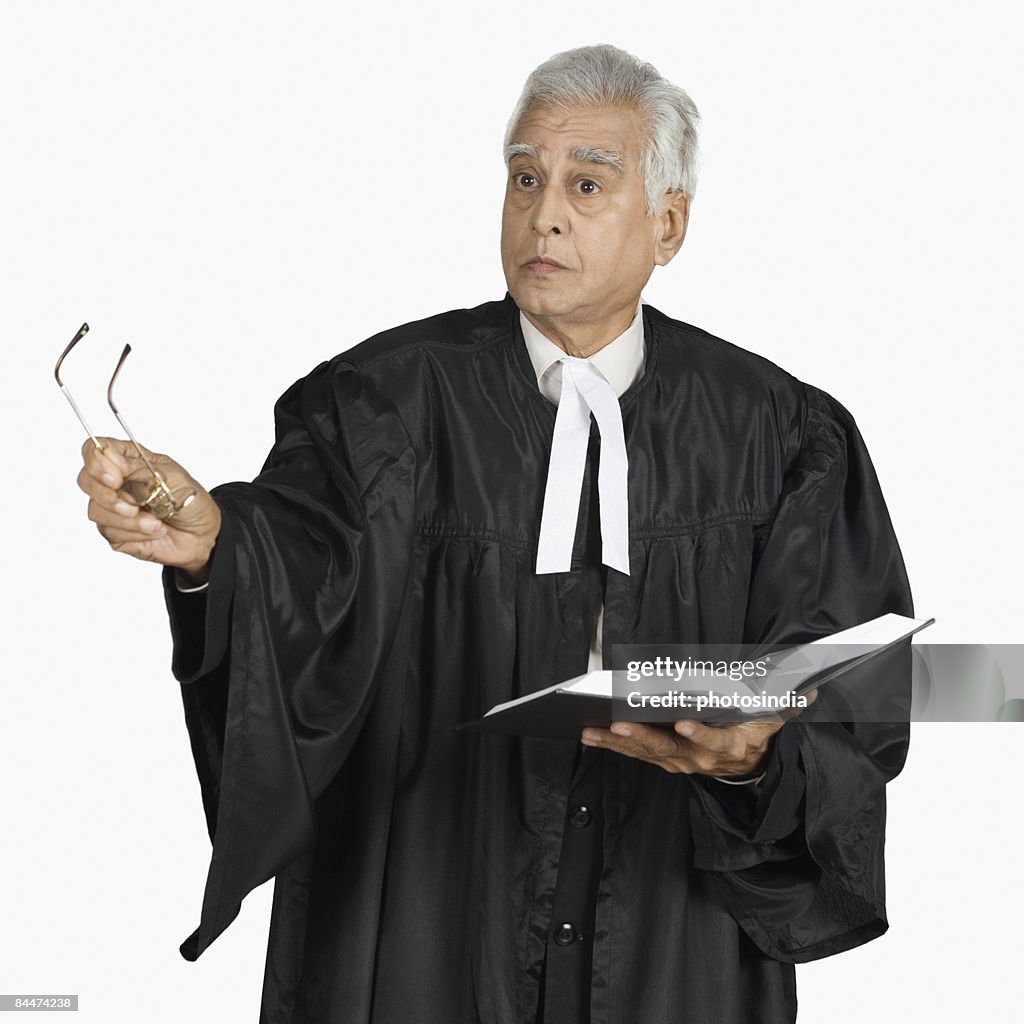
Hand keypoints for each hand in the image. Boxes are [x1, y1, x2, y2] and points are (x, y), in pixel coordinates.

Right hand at [77, 437, 221, 579]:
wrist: (204, 534)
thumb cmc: (191, 500)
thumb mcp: (172, 477)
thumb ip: (138, 469)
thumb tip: (110, 462)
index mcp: (129, 460)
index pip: (95, 449)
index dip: (96, 462)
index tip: (115, 479)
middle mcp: (117, 482)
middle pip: (86, 480)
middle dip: (107, 496)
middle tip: (132, 507)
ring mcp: (113, 507)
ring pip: (96, 510)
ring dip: (129, 520)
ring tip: (156, 522)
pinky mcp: (116, 532)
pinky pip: (110, 532)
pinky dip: (135, 533)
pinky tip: (154, 531)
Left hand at [580, 692, 815, 777]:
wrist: (748, 768)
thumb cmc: (754, 735)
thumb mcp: (773, 720)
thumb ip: (785, 705)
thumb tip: (807, 691)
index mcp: (728, 746)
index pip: (714, 742)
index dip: (699, 734)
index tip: (683, 723)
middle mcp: (699, 758)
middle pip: (669, 749)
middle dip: (642, 738)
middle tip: (620, 725)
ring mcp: (679, 762)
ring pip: (645, 753)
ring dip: (618, 742)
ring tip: (592, 730)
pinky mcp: (664, 761)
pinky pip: (635, 754)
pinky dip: (612, 745)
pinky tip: (591, 736)